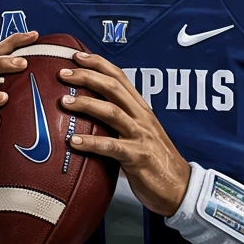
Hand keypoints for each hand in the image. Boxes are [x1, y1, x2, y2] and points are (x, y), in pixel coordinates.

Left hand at [56, 51, 190, 216]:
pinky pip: (111, 147)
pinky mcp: (138, 157)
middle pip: (113, 88)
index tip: (76, 55)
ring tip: (63, 102)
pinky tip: (73, 141)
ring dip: (86, 104)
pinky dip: (91, 142)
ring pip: (112, 112)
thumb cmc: (155, 162)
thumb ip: (120, 123)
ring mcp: (141, 136)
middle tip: (63, 73)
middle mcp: (142, 117)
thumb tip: (89, 116)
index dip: (98, 63)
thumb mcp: (139, 134)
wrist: (180, 188)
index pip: (119, 77)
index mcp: (141, 109)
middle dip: (87, 76)